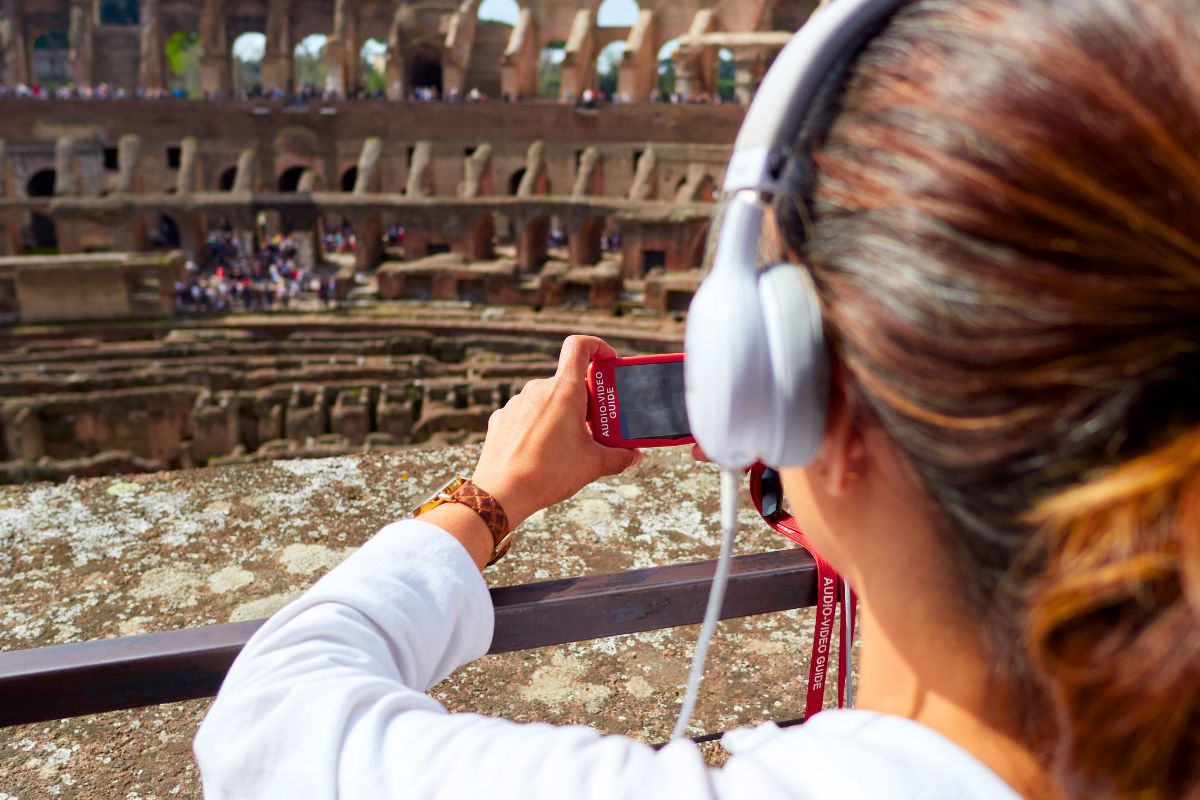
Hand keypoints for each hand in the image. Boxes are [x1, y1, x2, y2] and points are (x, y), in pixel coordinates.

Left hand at [472, 335, 641, 527]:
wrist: (502, 493)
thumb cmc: (548, 474)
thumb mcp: (592, 465)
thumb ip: (618, 457)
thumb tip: (633, 456)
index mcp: (564, 391)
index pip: (580, 346)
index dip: (597, 346)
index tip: (608, 361)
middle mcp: (538, 389)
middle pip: (568, 382)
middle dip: (585, 401)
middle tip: (596, 426)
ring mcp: (517, 403)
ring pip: (547, 399)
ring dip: (561, 414)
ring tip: (568, 445)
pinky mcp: (502, 418)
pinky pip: (527, 414)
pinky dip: (539, 425)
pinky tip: (542, 451)